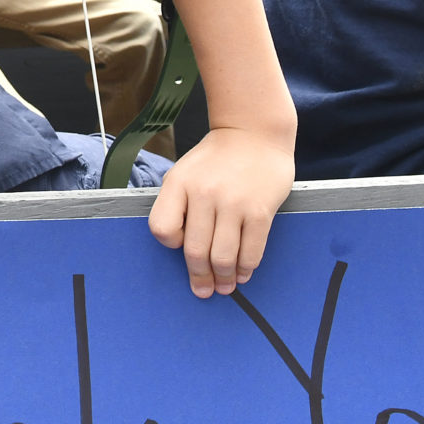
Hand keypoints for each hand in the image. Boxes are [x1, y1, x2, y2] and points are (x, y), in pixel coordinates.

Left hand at [146, 123, 290, 298]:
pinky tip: (243, 272)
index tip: (181, 247)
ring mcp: (233, 203)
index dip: (171, 243)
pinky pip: (251, 252)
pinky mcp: (260, 211)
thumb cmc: (216, 158)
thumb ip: (178, 204)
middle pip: (194, 251)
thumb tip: (181, 248)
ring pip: (222, 257)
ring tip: (226, 286)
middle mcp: (203, 193)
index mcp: (178, 183)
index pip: (162, 228)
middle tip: (205, 290)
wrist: (254, 133)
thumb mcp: (184, 171)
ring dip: (224, 279)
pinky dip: (246, 269)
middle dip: (200, 277)